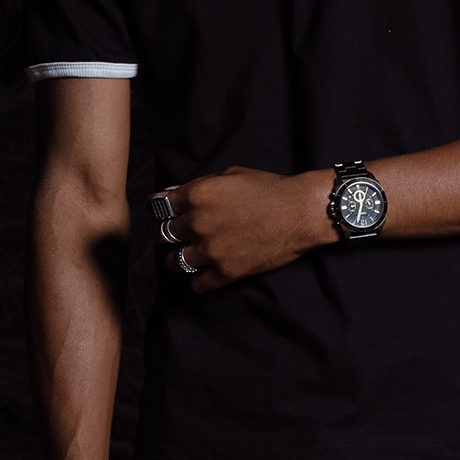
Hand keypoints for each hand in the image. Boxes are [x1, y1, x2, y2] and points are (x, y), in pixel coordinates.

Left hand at [153, 167, 327, 293]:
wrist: (300, 213)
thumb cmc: (269, 189)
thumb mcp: (231, 174)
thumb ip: (200, 185)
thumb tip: (174, 194)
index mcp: (196, 195)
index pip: (159, 207)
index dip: (160, 211)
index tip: (162, 215)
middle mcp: (197, 223)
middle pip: (164, 234)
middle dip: (165, 234)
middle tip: (172, 236)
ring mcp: (210, 250)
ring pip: (174, 262)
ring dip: (175, 260)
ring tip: (181, 258)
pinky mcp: (226, 272)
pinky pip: (197, 284)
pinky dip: (197, 280)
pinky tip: (201, 274)